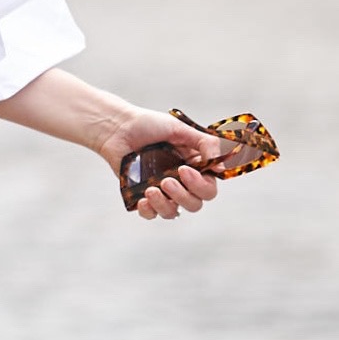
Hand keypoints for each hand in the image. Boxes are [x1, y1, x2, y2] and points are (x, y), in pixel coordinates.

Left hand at [101, 109, 226, 221]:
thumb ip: (205, 144)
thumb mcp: (181, 129)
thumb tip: (220, 166)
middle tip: (167, 180)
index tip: (184, 170)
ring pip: (174, 212)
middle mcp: (181, 181)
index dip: (201, 185)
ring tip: (151, 189)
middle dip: (183, 196)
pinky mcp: (143, 196)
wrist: (119, 127)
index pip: (209, 187)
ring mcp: (162, 191)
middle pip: (195, 204)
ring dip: (165, 205)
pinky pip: (151, 214)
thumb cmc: (150, 125)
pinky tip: (143, 199)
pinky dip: (149, 211)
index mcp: (194, 167)